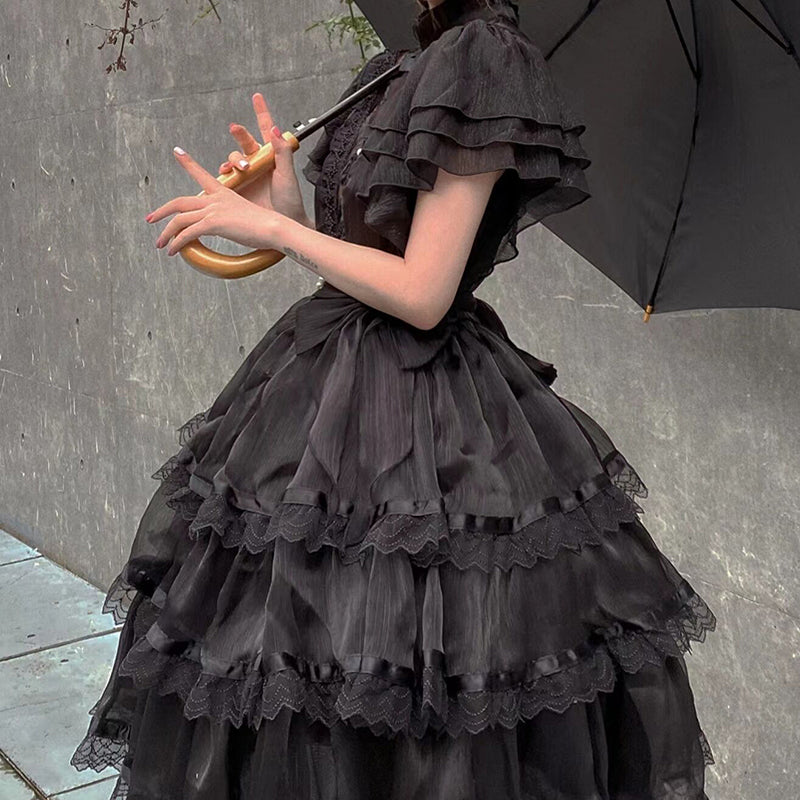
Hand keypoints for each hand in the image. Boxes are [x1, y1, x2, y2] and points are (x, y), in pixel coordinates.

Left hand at [146, 146, 283, 255]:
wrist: (274, 227)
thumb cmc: (267, 225)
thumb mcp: (247, 216)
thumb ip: (233, 218)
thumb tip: (229, 227)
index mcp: (223, 193)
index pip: (201, 174)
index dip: (188, 162)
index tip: (177, 151)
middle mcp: (215, 199)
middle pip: (179, 202)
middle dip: (161, 211)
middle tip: (150, 218)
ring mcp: (214, 210)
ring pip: (179, 220)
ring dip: (166, 234)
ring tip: (160, 244)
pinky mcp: (214, 223)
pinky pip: (188, 233)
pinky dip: (177, 243)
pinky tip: (173, 251)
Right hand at [219, 92, 308, 223]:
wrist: (282, 223)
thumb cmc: (290, 202)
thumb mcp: (288, 175)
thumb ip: (282, 152)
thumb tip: (276, 129)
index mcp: (271, 157)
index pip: (266, 130)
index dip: (261, 113)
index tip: (257, 97)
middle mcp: (257, 163)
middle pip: (244, 143)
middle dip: (239, 134)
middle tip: (235, 129)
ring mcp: (246, 175)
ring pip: (232, 159)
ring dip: (233, 160)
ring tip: (241, 169)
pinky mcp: (236, 188)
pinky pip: (225, 177)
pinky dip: (222, 174)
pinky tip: (224, 175)